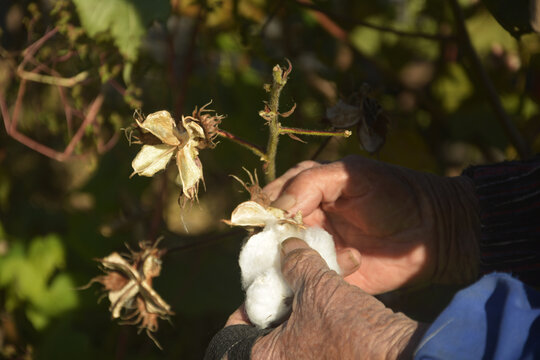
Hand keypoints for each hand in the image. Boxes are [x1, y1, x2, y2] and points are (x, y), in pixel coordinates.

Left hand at [226, 238, 427, 358]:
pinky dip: (322, 308)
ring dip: (309, 294)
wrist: (403, 355)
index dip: (247, 301)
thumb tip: (287, 246)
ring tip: (328, 270)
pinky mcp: (332, 357)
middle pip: (267, 324)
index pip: (233, 332)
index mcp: (265, 358)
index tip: (263, 282)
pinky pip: (315, 331)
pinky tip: (340, 284)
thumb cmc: (351, 329)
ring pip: (295, 324)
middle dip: (284, 292)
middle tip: (295, 271)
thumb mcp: (317, 287)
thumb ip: (296, 263)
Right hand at [264, 155, 479, 293]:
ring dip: (291, 258)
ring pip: (283, 258)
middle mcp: (305, 221)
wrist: (433, 231)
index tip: (272, 218)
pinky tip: (348, 263)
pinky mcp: (329, 275)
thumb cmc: (394, 194)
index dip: (265, 209)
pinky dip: (313, 275)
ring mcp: (316, 250)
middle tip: (289, 238)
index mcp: (307, 191)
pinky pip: (307, 280)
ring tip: (319, 250)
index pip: (271, 200)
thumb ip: (311, 182)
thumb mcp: (351, 174)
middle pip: (270, 232)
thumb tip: (277, 207)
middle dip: (273, 238)